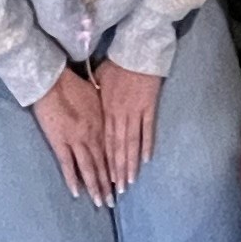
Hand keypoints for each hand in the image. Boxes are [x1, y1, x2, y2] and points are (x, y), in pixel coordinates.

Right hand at [31, 68, 119, 204]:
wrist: (52, 81)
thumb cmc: (74, 84)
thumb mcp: (96, 95)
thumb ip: (103, 111)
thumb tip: (109, 118)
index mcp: (101, 123)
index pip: (112, 151)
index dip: (117, 167)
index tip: (122, 181)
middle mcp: (92, 135)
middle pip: (102, 164)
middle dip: (108, 184)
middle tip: (114, 201)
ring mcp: (75, 140)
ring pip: (88, 168)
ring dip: (95, 187)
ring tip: (101, 203)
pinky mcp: (59, 142)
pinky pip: (67, 165)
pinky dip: (73, 179)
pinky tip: (78, 192)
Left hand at [94, 57, 164, 194]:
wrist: (137, 50)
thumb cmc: (117, 63)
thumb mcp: (98, 79)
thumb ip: (95, 97)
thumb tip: (90, 108)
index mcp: (105, 110)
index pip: (104, 142)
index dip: (104, 162)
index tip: (103, 178)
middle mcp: (119, 115)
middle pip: (117, 148)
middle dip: (117, 171)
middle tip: (117, 191)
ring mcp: (136, 112)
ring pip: (132, 143)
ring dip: (130, 164)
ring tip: (129, 182)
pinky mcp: (150, 107)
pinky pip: (148, 129)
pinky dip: (147, 145)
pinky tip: (146, 160)